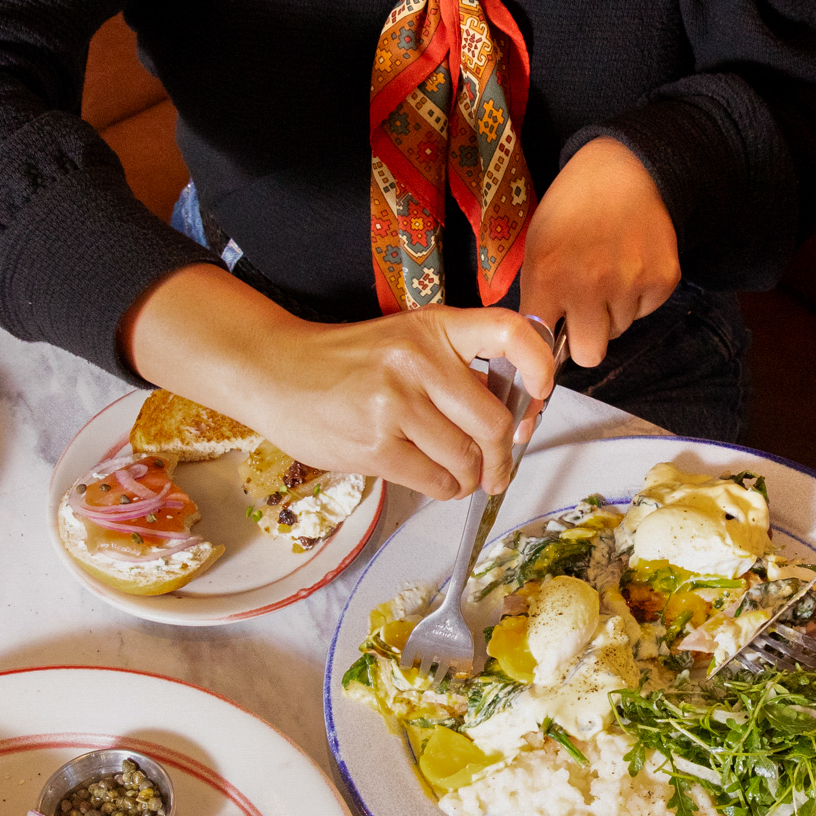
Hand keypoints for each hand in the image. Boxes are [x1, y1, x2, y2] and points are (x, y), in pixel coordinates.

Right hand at [123, 267, 558, 500]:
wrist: (275, 371)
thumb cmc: (348, 360)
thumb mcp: (405, 339)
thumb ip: (455, 365)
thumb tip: (514, 414)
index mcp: (434, 327)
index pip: (508, 334)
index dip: (540, 367)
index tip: (540, 397)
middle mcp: (419, 360)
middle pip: (493, 423)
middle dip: (504, 457)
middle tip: (499, 469)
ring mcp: (394, 403)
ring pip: (465, 458)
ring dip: (470, 478)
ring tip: (461, 476)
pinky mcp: (374, 444)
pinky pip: (433, 479)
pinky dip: (444, 488)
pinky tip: (438, 481)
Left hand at [521, 136, 679, 366]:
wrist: (622, 170)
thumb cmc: (572, 208)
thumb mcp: (537, 247)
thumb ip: (537, 296)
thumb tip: (539, 343)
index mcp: (548, 277)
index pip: (543, 344)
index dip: (546, 341)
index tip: (552, 334)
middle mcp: (589, 285)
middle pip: (590, 354)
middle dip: (586, 339)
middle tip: (585, 314)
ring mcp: (630, 283)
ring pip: (619, 330)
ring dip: (612, 312)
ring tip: (609, 273)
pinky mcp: (662, 279)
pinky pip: (645, 312)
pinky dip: (638, 297)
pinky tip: (630, 265)